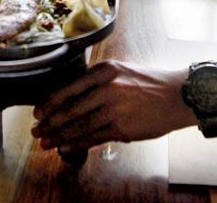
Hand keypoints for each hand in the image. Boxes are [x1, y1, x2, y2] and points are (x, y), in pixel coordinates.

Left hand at [31, 60, 191, 150]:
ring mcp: (114, 108)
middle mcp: (107, 87)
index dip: (50, 103)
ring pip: (78, 126)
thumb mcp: (123, 71)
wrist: (179, 95)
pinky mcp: (122, 127)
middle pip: (69, 109)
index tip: (38, 112)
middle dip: (49, 123)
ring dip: (59, 136)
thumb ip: (98, 82)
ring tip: (46, 142)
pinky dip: (76, 144)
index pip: (69, 88)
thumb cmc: (152, 84)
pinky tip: (66, 146)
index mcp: (105, 70)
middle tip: (37, 130)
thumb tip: (72, 99)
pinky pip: (93, 137)